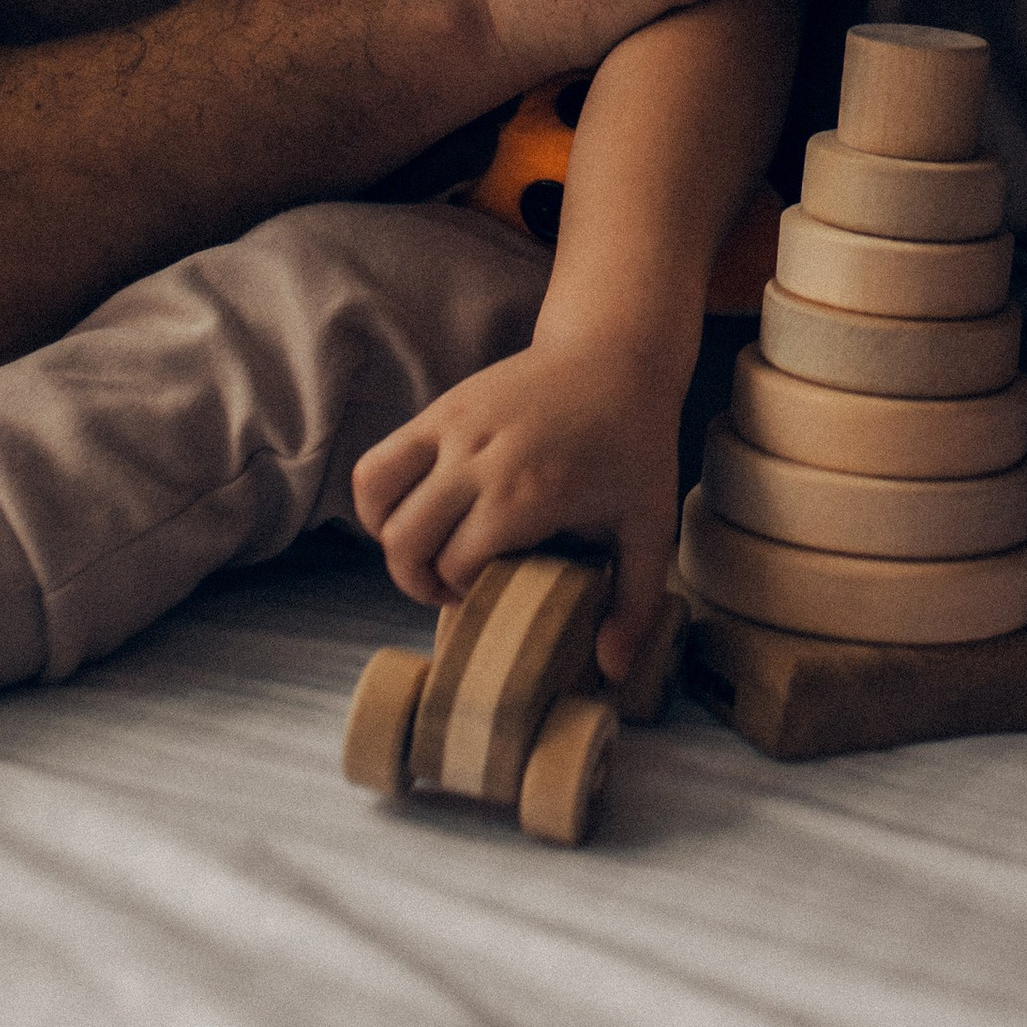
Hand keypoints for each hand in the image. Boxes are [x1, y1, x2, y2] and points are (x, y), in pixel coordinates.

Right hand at [350, 329, 684, 677]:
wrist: (614, 354)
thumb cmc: (634, 445)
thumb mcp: (649, 523)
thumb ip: (635, 602)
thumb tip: (612, 672)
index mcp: (526, 492)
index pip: (458, 567)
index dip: (467, 595)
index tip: (495, 595)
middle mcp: (479, 458)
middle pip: (406, 542)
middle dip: (419, 581)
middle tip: (454, 588)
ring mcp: (452, 427)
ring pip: (378, 500)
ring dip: (391, 541)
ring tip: (429, 553)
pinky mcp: (440, 408)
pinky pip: (377, 464)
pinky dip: (378, 502)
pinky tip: (416, 516)